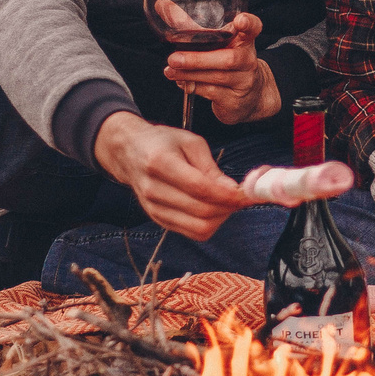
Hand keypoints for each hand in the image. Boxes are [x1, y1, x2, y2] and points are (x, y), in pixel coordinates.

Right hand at [94, 113, 249, 239]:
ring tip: (227, 202)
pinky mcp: (158, 219)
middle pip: (201, 212)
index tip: (245, 193)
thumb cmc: (162, 143)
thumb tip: (232, 190)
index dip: (227, 194)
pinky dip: (209, 224)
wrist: (130, 152)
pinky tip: (213, 208)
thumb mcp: (190, 143)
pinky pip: (191, 232)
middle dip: (228, 207)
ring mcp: (154, 208)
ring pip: (199, 227)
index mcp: (160, 163)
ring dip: (221, 218)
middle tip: (241, 197)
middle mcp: (154, 189)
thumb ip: (211, 168)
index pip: (200, 188)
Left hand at [162, 7, 280, 124]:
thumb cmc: (226, 61)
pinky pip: (212, 92)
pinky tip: (181, 82)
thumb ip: (188, 24)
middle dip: (199, 59)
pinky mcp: (234, 100)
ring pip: (217, 77)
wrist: (249, 96)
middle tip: (174, 58)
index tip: (240, 20)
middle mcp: (248, 60)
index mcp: (244, 40)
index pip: (253, 28)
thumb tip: (161, 5)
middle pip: (229, 59)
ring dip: (189, 74)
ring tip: (170, 71)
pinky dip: (193, 87)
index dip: (249, 23)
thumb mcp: (214, 42)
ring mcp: (243, 81)